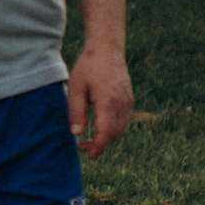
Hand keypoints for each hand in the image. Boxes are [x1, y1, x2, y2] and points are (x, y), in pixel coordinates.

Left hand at [67, 44, 133, 158]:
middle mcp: (122, 103)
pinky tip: (101, 127)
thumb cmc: (88, 67)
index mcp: (108, 101)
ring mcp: (128, 101)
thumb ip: (76, 111)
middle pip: (115, 133)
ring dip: (108, 137)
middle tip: (83, 148)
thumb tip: (77, 134)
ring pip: (121, 128)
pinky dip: (114, 128)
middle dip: (101, 144)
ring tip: (90, 140)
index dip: (99, 146)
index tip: (90, 155)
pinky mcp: (129, 98)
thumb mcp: (75, 88)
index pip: (106, 132)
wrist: (107, 49)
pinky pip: (124, 119)